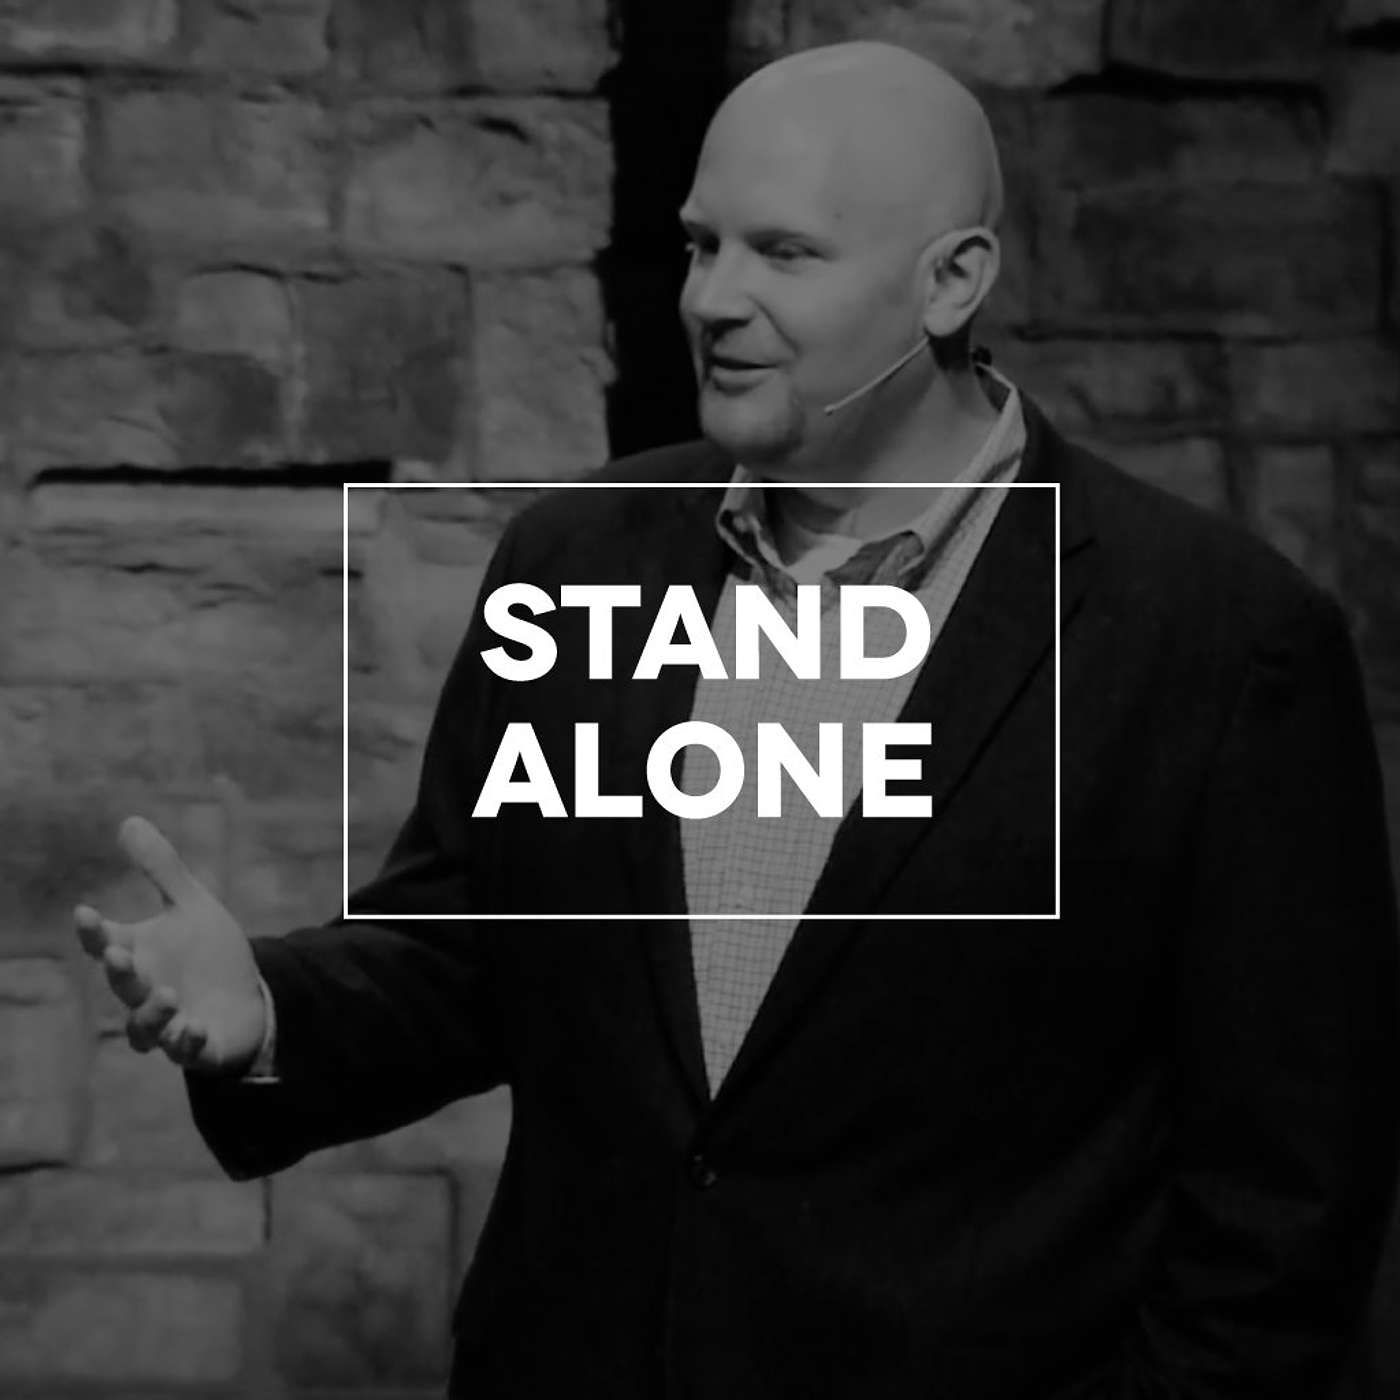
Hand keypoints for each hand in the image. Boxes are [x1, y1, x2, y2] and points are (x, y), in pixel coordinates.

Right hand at [74, 816, 265, 1075]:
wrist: (247, 999)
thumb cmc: (208, 953)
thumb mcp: (191, 906)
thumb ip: (161, 869)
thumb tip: (129, 820)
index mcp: (140, 955)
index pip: (106, 943)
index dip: (94, 931)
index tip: (85, 912)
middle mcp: (145, 993)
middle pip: (125, 986)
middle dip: (120, 973)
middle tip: (121, 955)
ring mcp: (169, 1024)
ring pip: (146, 1029)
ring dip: (153, 1014)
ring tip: (168, 995)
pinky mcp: (198, 1046)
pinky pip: (186, 1051)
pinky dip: (187, 1041)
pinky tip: (195, 1027)